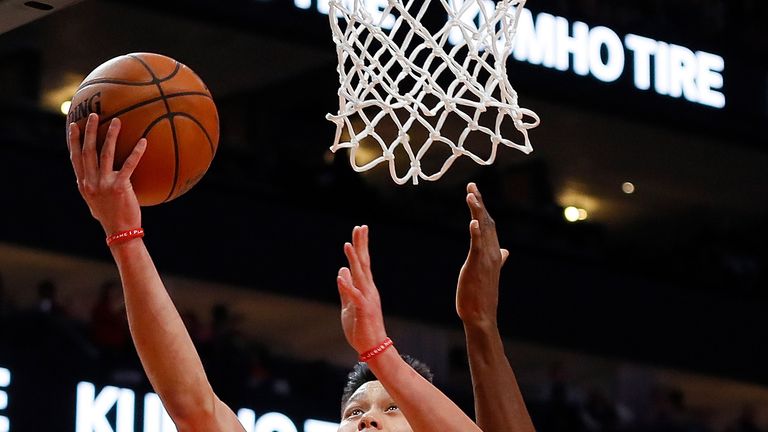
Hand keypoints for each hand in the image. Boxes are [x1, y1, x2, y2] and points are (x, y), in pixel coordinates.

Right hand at [68, 113, 146, 235]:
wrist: (120, 233)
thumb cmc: (111, 217)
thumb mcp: (96, 202)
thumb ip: (95, 187)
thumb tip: (97, 178)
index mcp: (84, 184)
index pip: (76, 158)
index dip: (74, 141)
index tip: (74, 125)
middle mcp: (90, 182)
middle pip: (87, 151)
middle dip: (89, 131)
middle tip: (94, 115)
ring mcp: (103, 184)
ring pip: (105, 154)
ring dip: (111, 136)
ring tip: (117, 121)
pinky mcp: (119, 187)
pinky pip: (128, 165)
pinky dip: (136, 152)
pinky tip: (144, 141)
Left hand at [336, 225, 387, 354]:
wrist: (372, 347)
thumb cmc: (361, 327)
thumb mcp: (348, 305)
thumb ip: (346, 288)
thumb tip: (342, 270)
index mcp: (365, 288)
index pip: (362, 263)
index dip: (360, 246)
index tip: (360, 230)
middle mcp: (369, 290)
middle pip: (364, 263)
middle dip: (361, 245)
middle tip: (360, 227)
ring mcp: (367, 299)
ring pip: (360, 276)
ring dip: (354, 260)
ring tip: (348, 245)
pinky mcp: (364, 310)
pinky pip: (355, 296)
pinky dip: (348, 286)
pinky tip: (342, 275)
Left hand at [456, 183, 508, 326]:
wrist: (481, 316)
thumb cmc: (481, 295)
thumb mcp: (488, 272)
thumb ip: (497, 259)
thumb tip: (505, 251)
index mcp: (492, 252)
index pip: (488, 224)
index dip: (481, 207)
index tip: (474, 192)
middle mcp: (491, 252)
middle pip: (486, 222)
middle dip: (479, 203)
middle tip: (471, 185)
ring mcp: (485, 259)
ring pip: (482, 230)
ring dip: (477, 212)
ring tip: (471, 196)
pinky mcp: (476, 266)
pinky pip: (477, 246)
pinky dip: (476, 233)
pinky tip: (473, 222)